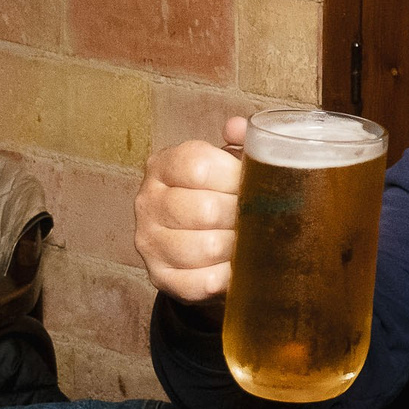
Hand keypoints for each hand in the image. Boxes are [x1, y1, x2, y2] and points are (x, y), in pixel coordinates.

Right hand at [135, 117, 245, 303]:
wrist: (204, 246)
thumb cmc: (222, 196)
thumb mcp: (228, 164)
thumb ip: (240, 143)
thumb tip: (239, 127)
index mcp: (164, 165)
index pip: (199, 165)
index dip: (236, 177)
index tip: (256, 185)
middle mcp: (148, 201)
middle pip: (205, 209)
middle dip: (242, 216)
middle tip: (260, 219)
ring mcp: (150, 241)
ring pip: (203, 247)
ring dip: (236, 248)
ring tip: (250, 242)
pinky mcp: (161, 277)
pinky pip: (199, 282)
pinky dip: (226, 277)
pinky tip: (238, 268)